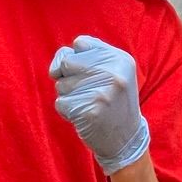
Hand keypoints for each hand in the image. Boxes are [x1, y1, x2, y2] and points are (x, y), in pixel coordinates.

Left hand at [51, 35, 150, 174]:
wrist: (126, 139)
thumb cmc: (112, 101)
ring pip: (61, 84)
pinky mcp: (88, 111)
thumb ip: (86, 57)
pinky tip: (84, 115)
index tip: (88, 72)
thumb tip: (56, 68)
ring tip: (89, 103)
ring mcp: (101, 92)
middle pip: (66, 62)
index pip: (80, 43)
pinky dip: (66, 111)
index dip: (76, 57)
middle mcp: (113, 72)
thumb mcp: (113, 72)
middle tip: (87, 90)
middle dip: (69, 77)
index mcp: (120, 59)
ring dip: (68, 95)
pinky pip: (60, 103)